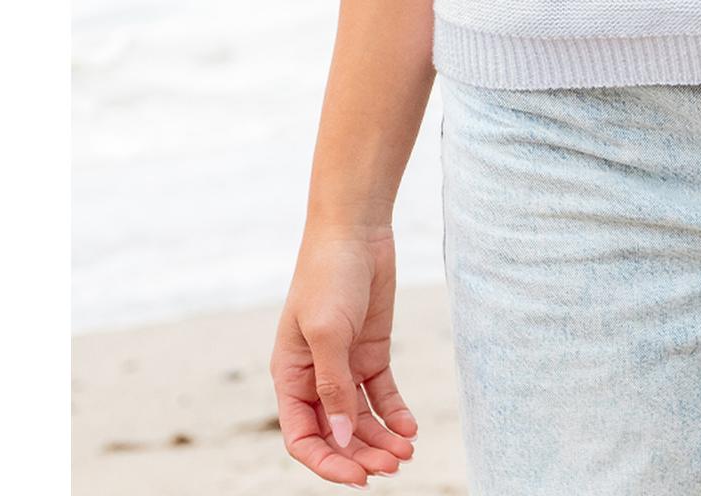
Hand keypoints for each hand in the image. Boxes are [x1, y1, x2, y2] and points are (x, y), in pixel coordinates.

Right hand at [270, 225, 417, 484]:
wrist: (355, 229)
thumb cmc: (328, 275)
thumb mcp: (327, 332)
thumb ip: (333, 387)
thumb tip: (340, 438)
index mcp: (290, 376)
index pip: (303, 437)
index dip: (327, 462)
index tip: (358, 478)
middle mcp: (315, 377)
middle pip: (336, 433)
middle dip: (362, 454)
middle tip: (394, 467)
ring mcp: (345, 365)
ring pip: (360, 419)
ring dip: (381, 439)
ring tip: (407, 452)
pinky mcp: (371, 351)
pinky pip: (381, 394)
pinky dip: (394, 413)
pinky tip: (410, 428)